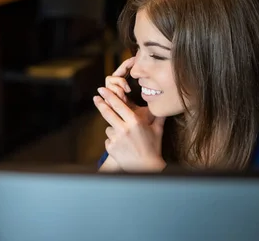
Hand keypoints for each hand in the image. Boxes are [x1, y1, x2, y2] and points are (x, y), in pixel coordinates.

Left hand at [99, 57, 153, 171]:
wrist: (146, 167)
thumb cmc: (153, 148)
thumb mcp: (158, 130)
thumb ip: (158, 116)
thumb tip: (162, 105)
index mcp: (134, 122)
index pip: (118, 105)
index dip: (109, 96)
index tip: (102, 90)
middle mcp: (123, 129)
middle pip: (107, 113)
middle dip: (100, 103)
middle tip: (95, 97)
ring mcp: (116, 139)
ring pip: (108, 128)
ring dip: (113, 129)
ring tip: (124, 137)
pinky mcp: (111, 148)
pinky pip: (108, 140)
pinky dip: (113, 141)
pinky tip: (122, 146)